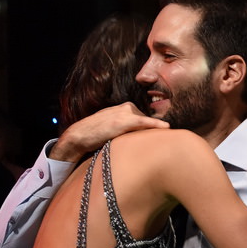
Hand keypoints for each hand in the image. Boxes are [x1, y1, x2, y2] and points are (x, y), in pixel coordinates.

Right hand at [50, 103, 167, 161]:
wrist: (79, 135)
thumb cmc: (96, 135)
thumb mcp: (113, 128)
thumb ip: (126, 128)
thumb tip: (140, 138)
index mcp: (124, 108)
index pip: (145, 118)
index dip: (154, 127)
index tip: (166, 132)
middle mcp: (126, 107)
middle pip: (148, 121)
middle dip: (153, 131)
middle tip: (162, 139)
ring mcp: (125, 113)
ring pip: (147, 123)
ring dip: (152, 132)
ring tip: (159, 141)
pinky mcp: (123, 121)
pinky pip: (143, 122)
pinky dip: (155, 125)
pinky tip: (167, 127)